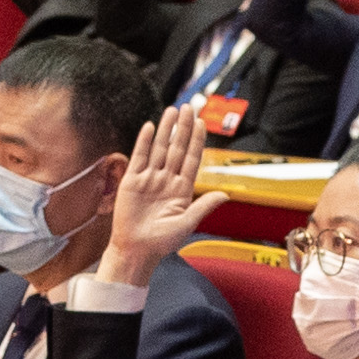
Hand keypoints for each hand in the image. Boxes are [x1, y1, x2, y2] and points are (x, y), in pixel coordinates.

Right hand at [101, 108, 223, 288]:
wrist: (136, 250)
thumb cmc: (162, 241)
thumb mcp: (187, 223)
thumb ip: (204, 206)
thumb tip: (226, 194)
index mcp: (182, 189)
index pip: (192, 159)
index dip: (197, 141)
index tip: (202, 123)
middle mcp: (167, 180)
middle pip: (177, 148)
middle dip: (183, 128)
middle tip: (189, 107)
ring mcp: (150, 178)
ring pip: (159, 148)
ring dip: (166, 129)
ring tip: (172, 111)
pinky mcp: (132, 180)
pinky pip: (139, 157)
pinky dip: (144, 141)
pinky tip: (150, 127)